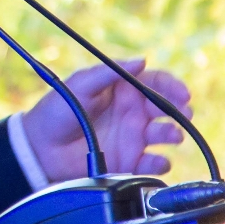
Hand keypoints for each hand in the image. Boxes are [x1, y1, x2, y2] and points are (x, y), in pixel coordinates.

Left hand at [16, 59, 191, 182]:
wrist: (40, 148)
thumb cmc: (57, 110)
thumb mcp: (80, 84)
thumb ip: (108, 72)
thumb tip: (141, 60)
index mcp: (123, 90)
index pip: (156, 83)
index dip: (172, 86)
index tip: (182, 93)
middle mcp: (132, 113)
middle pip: (166, 108)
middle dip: (180, 110)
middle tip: (183, 112)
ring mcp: (132, 137)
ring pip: (165, 134)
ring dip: (173, 134)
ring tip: (170, 135)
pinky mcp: (129, 161)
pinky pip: (153, 163)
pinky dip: (160, 163)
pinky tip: (157, 160)